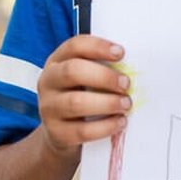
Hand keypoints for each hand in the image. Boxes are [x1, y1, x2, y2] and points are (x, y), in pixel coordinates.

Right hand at [37, 35, 131, 156]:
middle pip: (72, 71)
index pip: (74, 46)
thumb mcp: (85, 79)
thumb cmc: (80, 96)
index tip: (121, 53)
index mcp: (57, 61)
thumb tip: (132, 67)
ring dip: (107, 103)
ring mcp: (48, 108)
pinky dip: (105, 126)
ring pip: (76, 103)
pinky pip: (82, 130)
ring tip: (126, 104)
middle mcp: (48, 82)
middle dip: (104, 77)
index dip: (98, 47)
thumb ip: (101, 69)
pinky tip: (120, 122)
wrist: (60, 133)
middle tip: (126, 84)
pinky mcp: (56, 133)